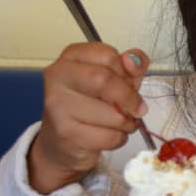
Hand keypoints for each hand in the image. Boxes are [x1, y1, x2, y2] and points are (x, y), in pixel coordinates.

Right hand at [28, 42, 148, 193]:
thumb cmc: (93, 104)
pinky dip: (119, 138)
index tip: (130, 84)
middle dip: (130, 98)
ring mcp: (58, 105)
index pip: (108, 56)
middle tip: (137, 108)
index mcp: (72, 57)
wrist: (64, 139)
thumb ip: (131, 67)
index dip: (127, 73)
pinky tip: (109, 134)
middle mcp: (59, 77)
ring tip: (120, 123)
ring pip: (112, 113)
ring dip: (127, 122)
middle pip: (105, 80)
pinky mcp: (65, 132)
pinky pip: (109, 136)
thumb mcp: (116, 79)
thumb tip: (134, 61)